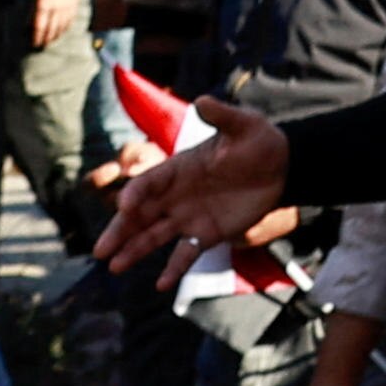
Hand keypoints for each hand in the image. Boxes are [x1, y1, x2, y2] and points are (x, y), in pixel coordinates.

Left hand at [31, 0, 83, 53]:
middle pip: (51, 29)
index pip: (40, 26)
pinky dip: (65, 29)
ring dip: (56, 36)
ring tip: (51, 41)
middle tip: (42, 45)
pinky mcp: (74, 8)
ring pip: (61, 27)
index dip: (37, 36)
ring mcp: (66, 9)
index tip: (34, 43)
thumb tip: (28, 26)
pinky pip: (70, 22)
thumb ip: (33, 11)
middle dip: (46, 39)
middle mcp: (56, 8)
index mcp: (44, 5)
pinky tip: (62, 32)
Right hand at [92, 96, 284, 272]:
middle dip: (120, 230)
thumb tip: (203, 101)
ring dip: (134, 250)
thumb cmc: (259, 142)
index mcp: (178, 169)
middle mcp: (176, 195)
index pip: (148, 183)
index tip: (125, 207)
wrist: (284, 166)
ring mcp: (188, 216)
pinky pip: (186, 253)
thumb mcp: (244, 126)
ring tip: (114, 266)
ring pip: (154, 236)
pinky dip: (174, 268)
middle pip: (141, 214)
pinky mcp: (207, 233)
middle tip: (101, 250)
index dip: (135, 194)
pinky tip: (161, 285)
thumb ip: (222, 117)